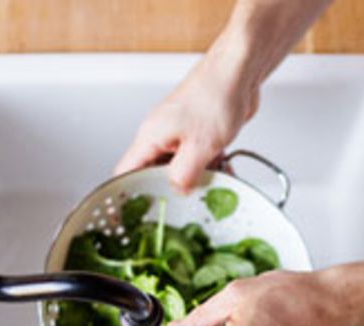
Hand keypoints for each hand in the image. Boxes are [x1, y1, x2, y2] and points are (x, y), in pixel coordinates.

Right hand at [115, 55, 258, 192]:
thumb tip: (176, 191)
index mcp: (150, 137)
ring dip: (196, 178)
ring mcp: (179, 133)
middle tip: (185, 203)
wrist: (239, 71)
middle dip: (171, 189)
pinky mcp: (197, 133)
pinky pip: (197, 158)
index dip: (124, 196)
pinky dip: (210, 167)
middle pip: (154, 173)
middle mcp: (160, 135)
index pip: (125, 173)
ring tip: (211, 184)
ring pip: (179, 167)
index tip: (129, 216)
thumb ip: (184, 175)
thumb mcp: (200, 146)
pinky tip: (224, 171)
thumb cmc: (215, 96)